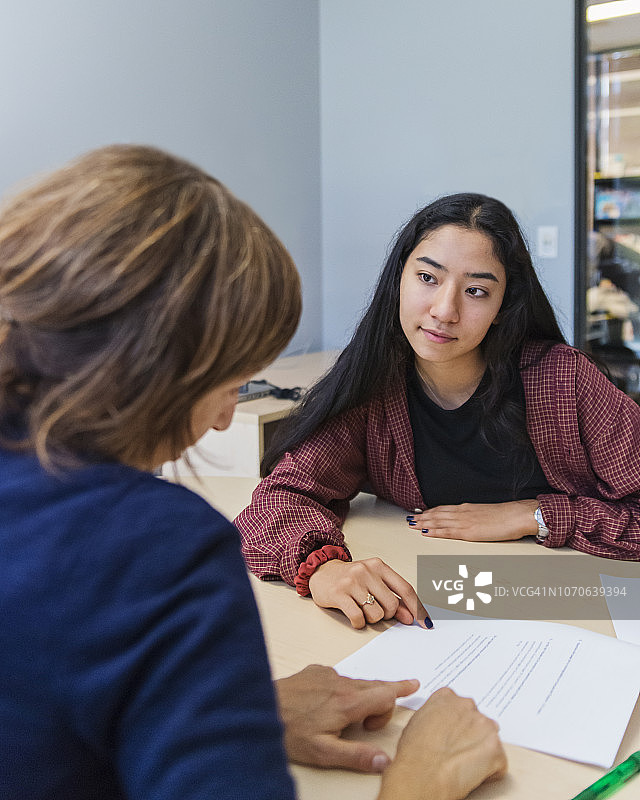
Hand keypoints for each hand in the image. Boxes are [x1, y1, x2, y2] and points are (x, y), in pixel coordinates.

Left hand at [274, 664, 419, 771]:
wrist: (259, 707)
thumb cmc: (290, 732)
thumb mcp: (324, 753)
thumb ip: (356, 755)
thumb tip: (384, 760)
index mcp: (347, 703)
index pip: (384, 693)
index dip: (400, 690)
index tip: (414, 684)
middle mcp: (340, 683)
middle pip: (374, 686)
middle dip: (383, 698)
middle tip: (374, 723)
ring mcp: (326, 674)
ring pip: (356, 683)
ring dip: (362, 697)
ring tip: (350, 720)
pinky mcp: (314, 671)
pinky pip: (339, 679)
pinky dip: (345, 689)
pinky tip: (329, 705)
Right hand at [308, 557, 431, 628]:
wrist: (322, 571)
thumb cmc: (352, 579)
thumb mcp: (374, 582)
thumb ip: (392, 598)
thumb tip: (411, 617)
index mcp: (379, 566)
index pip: (405, 589)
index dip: (417, 608)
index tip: (425, 623)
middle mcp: (367, 571)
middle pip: (391, 605)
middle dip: (387, 615)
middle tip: (376, 610)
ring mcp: (352, 582)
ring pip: (376, 614)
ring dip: (371, 619)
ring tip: (362, 609)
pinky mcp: (339, 593)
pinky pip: (358, 618)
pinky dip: (359, 623)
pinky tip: (354, 616)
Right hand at [378, 687, 506, 799]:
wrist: (422, 772)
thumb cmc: (414, 752)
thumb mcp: (417, 720)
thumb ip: (434, 715)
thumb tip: (440, 725)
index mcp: (447, 697)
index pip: (459, 705)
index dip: (458, 723)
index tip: (454, 733)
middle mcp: (467, 705)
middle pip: (477, 720)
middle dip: (472, 735)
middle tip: (459, 751)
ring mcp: (484, 725)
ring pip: (489, 738)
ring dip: (482, 750)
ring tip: (464, 764)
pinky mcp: (496, 747)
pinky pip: (499, 760)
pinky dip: (490, 770)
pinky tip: (473, 774)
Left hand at [407, 499, 538, 541]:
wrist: (518, 515)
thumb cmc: (506, 515)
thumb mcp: (486, 513)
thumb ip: (474, 516)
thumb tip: (468, 519)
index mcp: (467, 508)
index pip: (443, 509)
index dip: (429, 512)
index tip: (419, 514)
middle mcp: (462, 512)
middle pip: (437, 514)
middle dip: (422, 517)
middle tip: (409, 520)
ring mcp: (464, 521)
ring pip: (438, 521)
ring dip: (424, 523)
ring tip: (412, 525)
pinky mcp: (469, 532)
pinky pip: (447, 532)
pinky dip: (435, 531)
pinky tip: (426, 532)